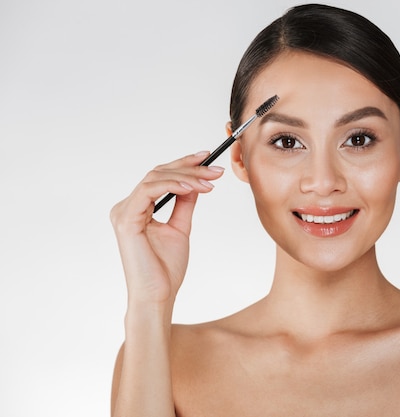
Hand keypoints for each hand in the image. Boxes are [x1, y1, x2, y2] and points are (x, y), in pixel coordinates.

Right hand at [110, 152, 223, 307]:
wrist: (158, 295)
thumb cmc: (166, 269)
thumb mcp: (180, 228)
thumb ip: (184, 204)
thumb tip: (195, 183)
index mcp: (137, 208)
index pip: (160, 177)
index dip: (184, 164)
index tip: (207, 159)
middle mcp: (126, 207)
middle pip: (158, 173)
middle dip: (190, 168)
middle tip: (215, 170)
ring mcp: (123, 212)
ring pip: (155, 178)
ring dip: (186, 176)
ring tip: (209, 182)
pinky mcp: (125, 219)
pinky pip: (149, 191)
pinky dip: (172, 185)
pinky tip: (192, 188)